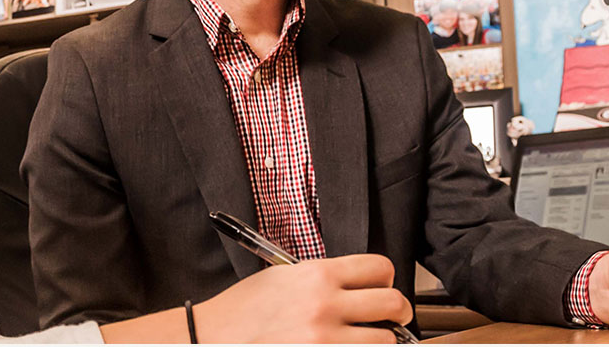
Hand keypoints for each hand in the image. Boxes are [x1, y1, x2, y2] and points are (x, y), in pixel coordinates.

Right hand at [194, 254, 411, 342]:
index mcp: (316, 275)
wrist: (211, 339)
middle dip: (397, 311)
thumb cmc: (242, 312)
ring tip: (364, 339)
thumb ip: (323, 278)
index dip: (386, 278)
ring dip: (379, 340)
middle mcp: (325, 305)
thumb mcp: (281, 279)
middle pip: (392, 303)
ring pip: (384, 340)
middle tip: (392, 317)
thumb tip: (360, 286)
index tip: (382, 288)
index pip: (379, 268)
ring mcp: (326, 340)